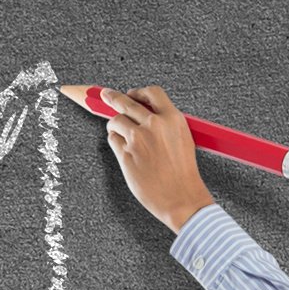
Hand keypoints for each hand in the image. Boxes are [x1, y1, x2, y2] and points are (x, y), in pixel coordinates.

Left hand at [100, 82, 215, 231]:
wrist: (180, 197)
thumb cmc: (182, 173)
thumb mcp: (182, 139)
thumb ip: (165, 124)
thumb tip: (144, 115)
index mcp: (173, 119)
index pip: (152, 93)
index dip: (138, 92)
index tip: (131, 94)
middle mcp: (154, 125)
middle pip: (126, 102)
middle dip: (113, 97)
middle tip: (106, 95)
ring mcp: (138, 139)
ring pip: (115, 121)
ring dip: (114, 125)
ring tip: (118, 132)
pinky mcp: (126, 154)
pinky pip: (113, 140)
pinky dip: (115, 142)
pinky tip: (123, 150)